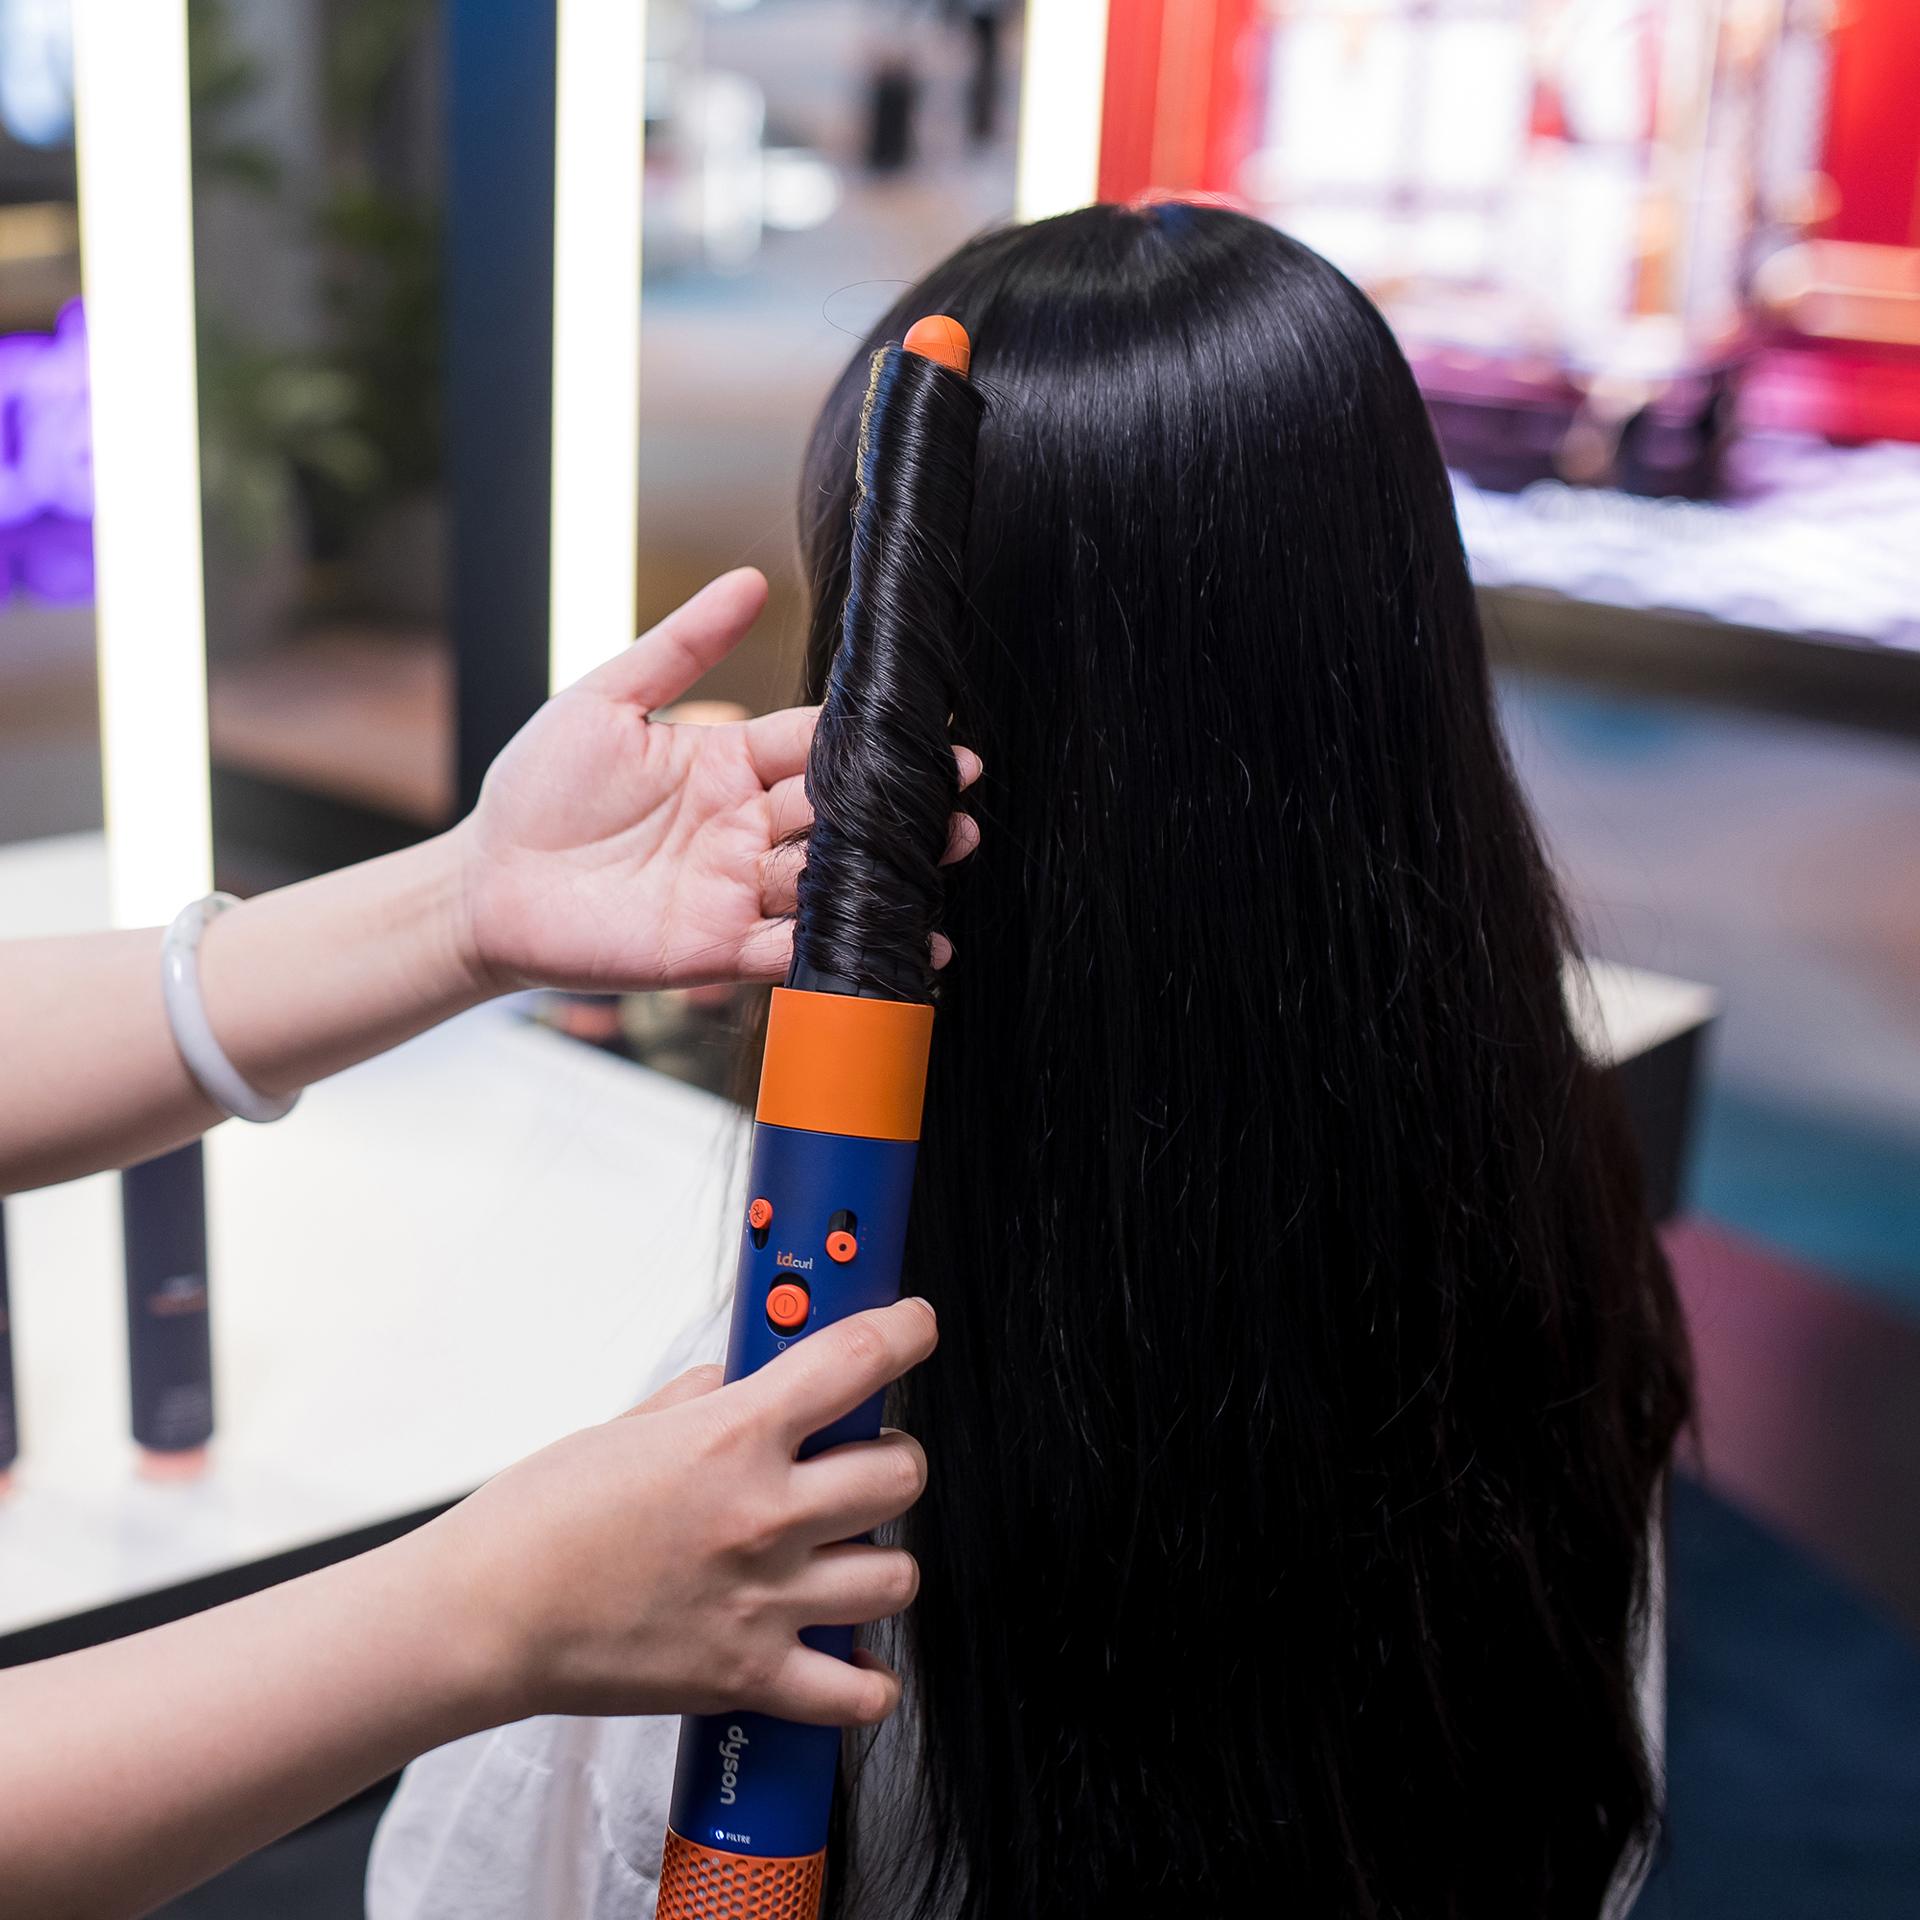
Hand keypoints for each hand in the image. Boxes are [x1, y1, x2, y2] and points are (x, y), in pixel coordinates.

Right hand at [416, 1298, 938, 1726]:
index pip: (857, 1361)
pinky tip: (845, 1653)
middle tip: (862, 1461)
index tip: (915, 1327)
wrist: (482, 1617)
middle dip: (892, 1457)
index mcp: (733, 1436)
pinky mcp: (748, 1678)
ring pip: (896, 1575)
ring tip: (845, 1554)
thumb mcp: (627, 1425)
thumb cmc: (536, 1519)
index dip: (905, 1332)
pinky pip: (854, 1692)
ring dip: (881, 1558)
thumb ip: (704, 1398)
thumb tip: (746, 1380)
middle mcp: (763, 1515)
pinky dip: (863, 1678)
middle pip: (900, 1472)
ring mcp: (764, 1601)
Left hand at [452, 569, 980, 994]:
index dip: (874, 742)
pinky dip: (844, 948)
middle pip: (842, 815)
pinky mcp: (715, 948)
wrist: (486, 883)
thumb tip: (751, 578)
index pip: (818, 745)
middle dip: (901, 811)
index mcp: (728, 763)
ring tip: (942, 864)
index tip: (934, 735)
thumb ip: (681, 646)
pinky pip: (792, 950)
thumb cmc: (539, 787)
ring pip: (829, 881)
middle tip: (957, 806)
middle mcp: (744, 826)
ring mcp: (735, 888)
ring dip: (887, 877)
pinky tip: (903, 945)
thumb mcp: (606, 699)